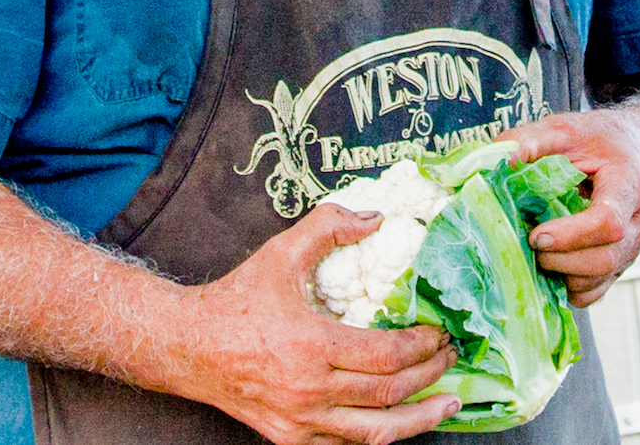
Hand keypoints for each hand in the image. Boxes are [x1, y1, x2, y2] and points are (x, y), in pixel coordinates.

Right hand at [169, 204, 459, 444]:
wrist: (187, 347)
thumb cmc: (236, 301)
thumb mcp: (280, 253)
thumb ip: (328, 228)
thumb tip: (376, 218)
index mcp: (311, 345)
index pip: (388, 355)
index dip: (424, 346)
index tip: (440, 333)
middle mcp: (309, 390)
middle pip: (390, 392)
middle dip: (432, 375)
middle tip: (452, 357)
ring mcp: (301, 421)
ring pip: (377, 432)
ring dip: (419, 418)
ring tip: (448, 405)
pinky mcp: (291, 438)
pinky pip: (348, 444)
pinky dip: (379, 433)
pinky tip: (399, 419)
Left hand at [496, 111, 639, 306]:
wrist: (631, 152)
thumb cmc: (594, 141)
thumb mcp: (561, 129)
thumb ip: (525, 141)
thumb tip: (492, 164)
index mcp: (629, 184)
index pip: (609, 223)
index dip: (570, 235)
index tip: (536, 234)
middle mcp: (637, 222)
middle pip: (604, 259)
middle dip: (559, 260)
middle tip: (527, 243)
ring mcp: (630, 248)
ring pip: (598, 280)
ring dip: (559, 274)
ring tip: (533, 251)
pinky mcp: (616, 266)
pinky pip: (592, 293)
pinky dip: (564, 287)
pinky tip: (545, 264)